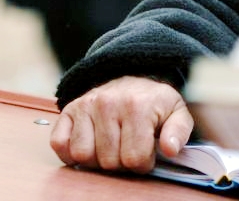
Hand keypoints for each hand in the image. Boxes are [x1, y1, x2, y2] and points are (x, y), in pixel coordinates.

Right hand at [50, 76, 193, 172]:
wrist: (133, 76)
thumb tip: (170, 149)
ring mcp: (86, 105)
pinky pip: (60, 145)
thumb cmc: (154, 102)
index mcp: (137, 105)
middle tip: (128, 145)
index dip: (143, 162)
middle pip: (109, 161)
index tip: (146, 150)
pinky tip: (90, 143)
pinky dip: (71, 152)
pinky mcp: (70, 110)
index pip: (134, 158)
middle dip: (120, 162)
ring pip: (83, 156)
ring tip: (110, 144)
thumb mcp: (176, 112)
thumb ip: (178, 131)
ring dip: (97, 159)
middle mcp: (108, 102)